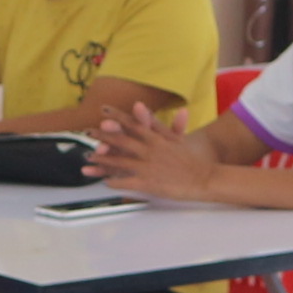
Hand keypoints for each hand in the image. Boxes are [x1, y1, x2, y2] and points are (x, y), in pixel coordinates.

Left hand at [87, 103, 215, 200]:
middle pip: (121, 141)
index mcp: (157, 138)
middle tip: (87, 133)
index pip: (133, 124)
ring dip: (102, 162)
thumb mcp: (177, 138)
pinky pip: (127, 183)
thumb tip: (146, 109)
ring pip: (119, 163)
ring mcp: (148, 167)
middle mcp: (150, 150)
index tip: (103, 111)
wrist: (205, 177)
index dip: (117, 117)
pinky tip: (105, 183)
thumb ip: (160, 123)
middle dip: (102, 137)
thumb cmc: (192, 160)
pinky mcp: (149, 183)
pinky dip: (114, 183)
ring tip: (88, 161)